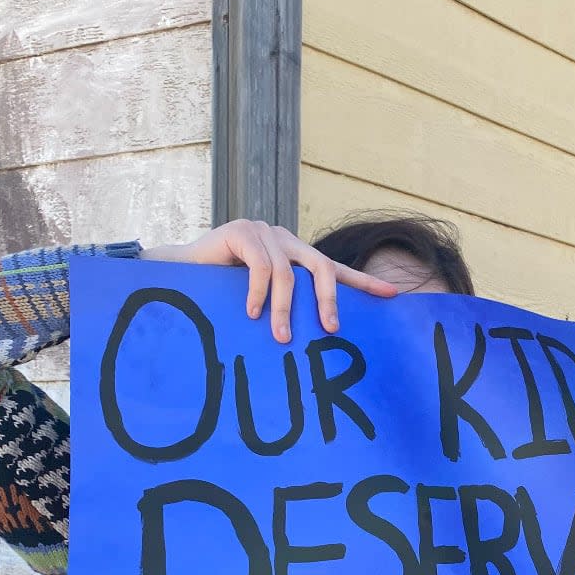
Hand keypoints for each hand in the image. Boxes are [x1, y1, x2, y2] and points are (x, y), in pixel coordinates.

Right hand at [141, 219, 397, 343]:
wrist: (181, 274)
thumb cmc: (222, 295)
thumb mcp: (262, 304)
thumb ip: (285, 311)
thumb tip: (314, 343)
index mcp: (295, 256)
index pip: (334, 269)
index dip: (363, 282)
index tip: (393, 296)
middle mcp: (285, 240)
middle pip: (319, 266)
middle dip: (327, 300)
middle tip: (330, 330)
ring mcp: (263, 232)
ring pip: (286, 273)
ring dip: (284, 310)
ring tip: (279, 338)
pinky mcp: (241, 232)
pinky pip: (260, 265)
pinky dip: (259, 293)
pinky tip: (253, 313)